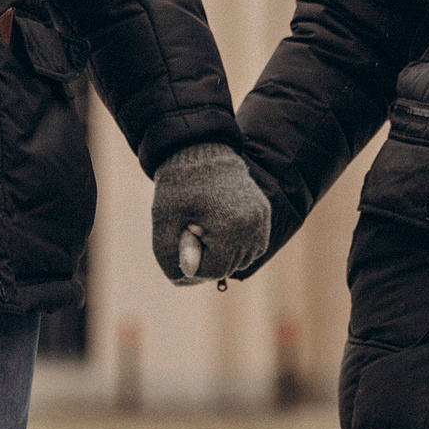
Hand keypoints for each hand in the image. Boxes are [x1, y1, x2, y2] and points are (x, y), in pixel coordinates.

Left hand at [151, 143, 270, 282]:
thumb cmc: (178, 187)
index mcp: (231, 227)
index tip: (183, 235)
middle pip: (229, 266)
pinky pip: (253, 245)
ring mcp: (262, 219)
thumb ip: (170, 258)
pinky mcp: (264, 213)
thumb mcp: (164, 223)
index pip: (213, 270)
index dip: (192, 261)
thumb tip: (187, 277)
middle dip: (207, 256)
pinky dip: (235, 244)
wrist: (199, 151)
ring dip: (222, 253)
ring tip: (206, 227)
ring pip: (242, 259)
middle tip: (193, 228)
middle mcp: (253, 225)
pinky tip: (220, 227)